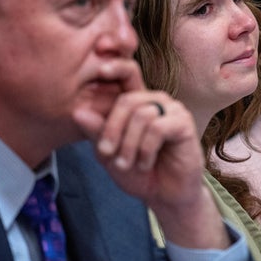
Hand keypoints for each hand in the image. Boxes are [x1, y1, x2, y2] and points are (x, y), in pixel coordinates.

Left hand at [74, 81, 228, 248]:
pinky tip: (145, 163)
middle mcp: (155, 100)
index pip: (126, 74)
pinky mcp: (183, 123)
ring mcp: (172, 109)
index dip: (115, 65)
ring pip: (141, 115)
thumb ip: (96, 133)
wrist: (164, 196)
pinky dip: (146, 149)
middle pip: (127, 100)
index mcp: (136, 102)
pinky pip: (158, 128)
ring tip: (128, 164)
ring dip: (129, 145)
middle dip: (112, 130)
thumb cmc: (137, 172)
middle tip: (107, 154)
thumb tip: (78, 112)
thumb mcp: (109, 154)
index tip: (100, 69)